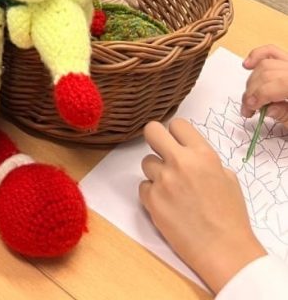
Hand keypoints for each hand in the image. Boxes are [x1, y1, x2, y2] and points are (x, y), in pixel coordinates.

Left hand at [139, 119, 265, 293]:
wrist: (224, 251)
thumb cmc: (230, 217)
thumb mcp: (228, 178)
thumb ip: (205, 160)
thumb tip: (189, 154)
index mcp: (202, 154)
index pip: (177, 124)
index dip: (176, 134)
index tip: (177, 144)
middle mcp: (180, 162)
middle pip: (152, 130)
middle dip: (156, 139)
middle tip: (162, 153)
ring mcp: (163, 180)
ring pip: (146, 162)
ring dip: (156, 173)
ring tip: (173, 191)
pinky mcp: (151, 200)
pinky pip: (144, 187)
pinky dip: (152, 195)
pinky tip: (168, 206)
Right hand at [241, 44, 287, 126]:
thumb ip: (284, 115)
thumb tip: (265, 108)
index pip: (275, 84)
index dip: (258, 97)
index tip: (249, 111)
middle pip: (267, 73)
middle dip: (253, 90)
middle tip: (248, 109)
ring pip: (266, 63)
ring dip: (253, 79)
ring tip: (250, 96)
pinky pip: (272, 51)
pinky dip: (257, 55)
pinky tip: (247, 65)